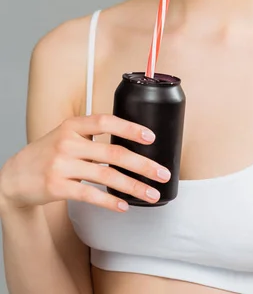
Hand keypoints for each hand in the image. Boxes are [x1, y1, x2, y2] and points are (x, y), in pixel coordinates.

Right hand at [0, 114, 170, 212]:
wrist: (14, 175)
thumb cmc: (48, 153)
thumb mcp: (66, 134)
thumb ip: (91, 134)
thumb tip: (128, 141)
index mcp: (73, 125)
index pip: (106, 121)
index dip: (130, 128)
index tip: (150, 137)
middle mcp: (68, 142)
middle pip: (113, 152)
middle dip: (143, 164)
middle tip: (162, 173)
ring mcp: (61, 165)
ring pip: (106, 176)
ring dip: (133, 186)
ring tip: (151, 194)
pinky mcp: (57, 187)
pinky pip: (90, 194)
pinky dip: (110, 201)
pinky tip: (123, 206)